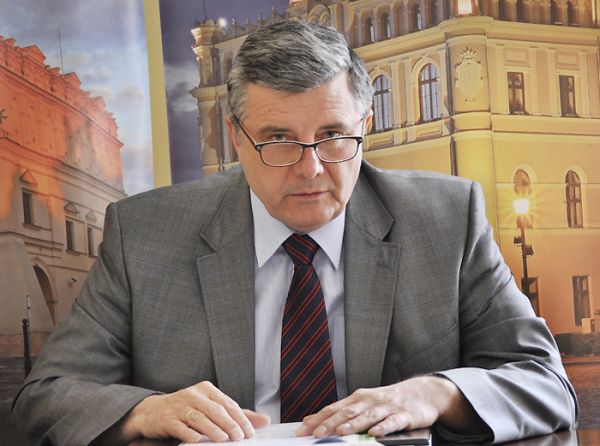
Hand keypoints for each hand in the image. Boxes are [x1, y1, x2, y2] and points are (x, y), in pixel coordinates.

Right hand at [122, 381, 269, 442]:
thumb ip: (235, 414)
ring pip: (199, 417)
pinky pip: (180, 426)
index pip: (228, 403)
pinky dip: (190, 433)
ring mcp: (179, 406)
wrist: (151, 412)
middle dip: (229, 423)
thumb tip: (264, 420)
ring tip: (223, 438)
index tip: (250, 432)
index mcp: (206, 390)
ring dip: (212, 429)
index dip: (240, 418)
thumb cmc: (186, 410)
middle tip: (240, 437)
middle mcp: (193, 395)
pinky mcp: (167, 419)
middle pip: (215, 409)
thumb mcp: (210, 408)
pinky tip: (197, 441)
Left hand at [295, 376, 473, 437]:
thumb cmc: (389, 400)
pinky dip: (383, 427)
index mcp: (359, 398)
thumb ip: (340, 412)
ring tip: (340, 432)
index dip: (318, 419)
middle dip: (330, 423)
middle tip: (316, 433)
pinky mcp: (404, 415)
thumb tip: (311, 419)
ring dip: (354, 424)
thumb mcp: (364, 403)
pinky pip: (392, 422)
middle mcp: (370, 401)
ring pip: (368, 416)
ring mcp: (387, 407)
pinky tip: (375, 434)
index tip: (303, 430)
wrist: (423, 392)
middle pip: (348, 412)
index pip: (334, 408)